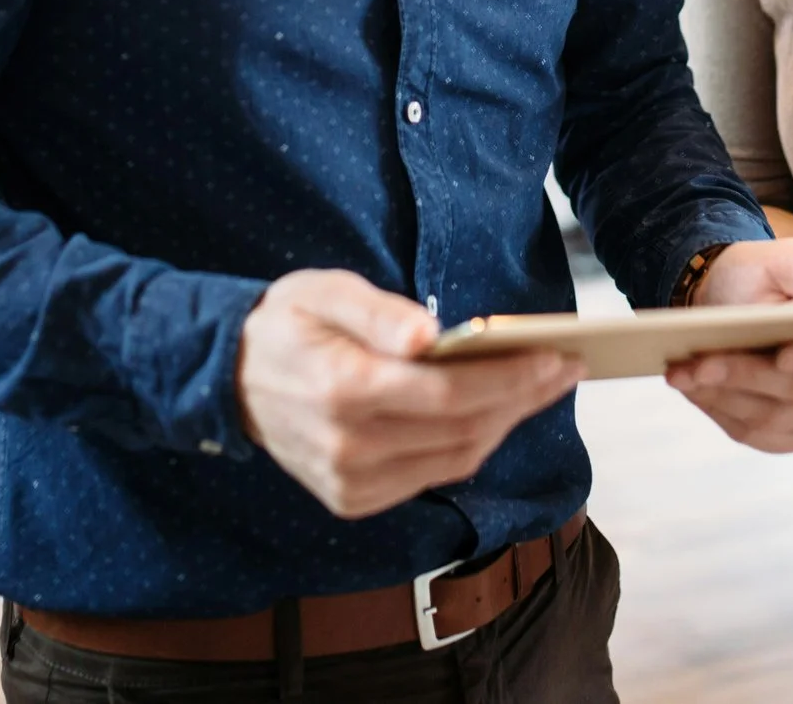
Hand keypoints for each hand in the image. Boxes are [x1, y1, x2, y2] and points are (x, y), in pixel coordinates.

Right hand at [236, 270, 582, 519]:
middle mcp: (348, 447)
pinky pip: (431, 475)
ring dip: (505, 423)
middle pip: (463, 431)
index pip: (451, 395)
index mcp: (342, 390)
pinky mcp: (353, 499)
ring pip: (455, 460)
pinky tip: (491, 412)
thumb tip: (431, 334)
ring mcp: (350, 482)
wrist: (227, 377)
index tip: (558, 357)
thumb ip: (378, 313)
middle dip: (523, 399)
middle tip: (565, 368)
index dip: (512, 379)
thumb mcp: (324, 291)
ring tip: (539, 386)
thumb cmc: (286, 323)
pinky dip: (469, 445)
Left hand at [666, 239, 792, 452]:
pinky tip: (695, 388)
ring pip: (778, 417)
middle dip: (752, 377)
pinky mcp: (790, 430)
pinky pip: (759, 434)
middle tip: (703, 362)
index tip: (785, 357)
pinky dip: (722, 411)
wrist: (722, 296)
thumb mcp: (791, 259)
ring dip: (726, 394)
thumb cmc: (760, 274)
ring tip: (684, 371)